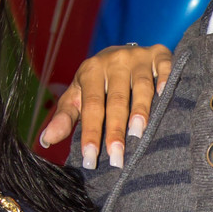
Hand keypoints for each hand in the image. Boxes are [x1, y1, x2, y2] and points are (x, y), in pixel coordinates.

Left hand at [38, 42, 173, 168]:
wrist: (121, 53)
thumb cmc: (97, 83)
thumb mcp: (78, 96)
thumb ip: (65, 117)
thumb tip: (46, 140)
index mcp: (91, 70)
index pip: (91, 107)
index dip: (91, 133)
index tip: (91, 159)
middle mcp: (114, 61)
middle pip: (116, 100)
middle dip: (115, 130)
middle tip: (116, 158)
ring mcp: (138, 57)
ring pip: (141, 87)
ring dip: (141, 110)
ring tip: (138, 135)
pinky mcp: (159, 54)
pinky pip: (165, 67)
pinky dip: (166, 80)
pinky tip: (166, 96)